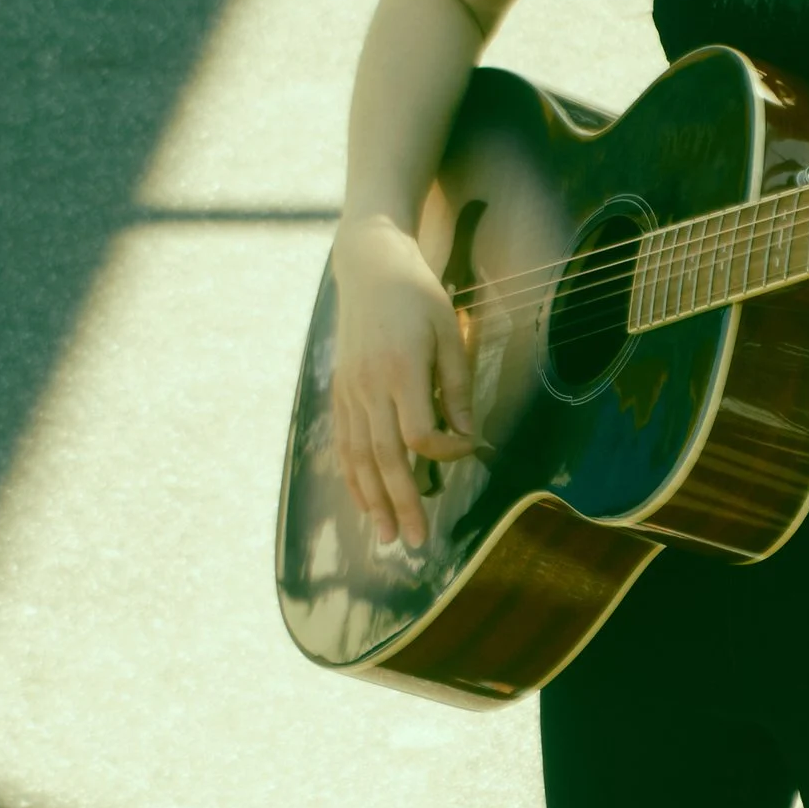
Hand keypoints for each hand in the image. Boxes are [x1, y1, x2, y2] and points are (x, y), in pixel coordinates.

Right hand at [327, 212, 473, 549]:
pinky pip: (343, 443)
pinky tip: (364, 502)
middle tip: (416, 542)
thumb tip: (469, 438)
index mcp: (400, 369)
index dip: (445, 451)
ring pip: (358, 457)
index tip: (468, 447)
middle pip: (384, 457)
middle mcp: (368, 386)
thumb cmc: (419, 296)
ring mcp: (349, 391)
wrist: (369, 265)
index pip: (418, 434)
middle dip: (401, 502)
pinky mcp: (339, 391)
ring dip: (372, 500)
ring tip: (387, 536)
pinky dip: (352, 476)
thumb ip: (457, 387)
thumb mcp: (450, 332)